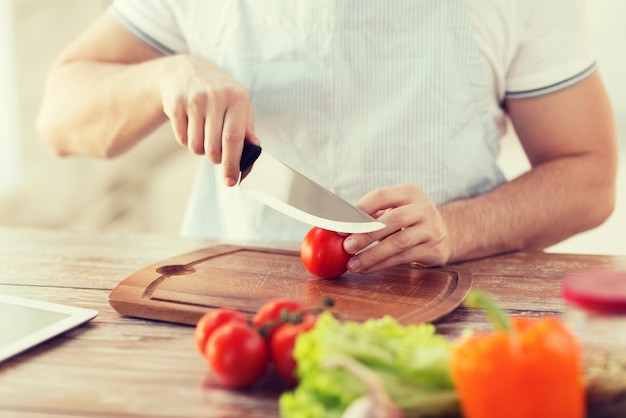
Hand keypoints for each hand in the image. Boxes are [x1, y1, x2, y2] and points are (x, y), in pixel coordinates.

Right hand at [160, 54, 259, 185]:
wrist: (188, 70)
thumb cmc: (221, 94)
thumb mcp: (240, 104)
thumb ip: (247, 129)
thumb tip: (254, 151)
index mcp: (237, 98)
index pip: (234, 139)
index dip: (232, 164)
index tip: (231, 181)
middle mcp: (215, 97)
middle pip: (213, 148)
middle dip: (215, 159)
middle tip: (216, 153)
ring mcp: (193, 99)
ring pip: (196, 146)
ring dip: (201, 149)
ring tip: (204, 134)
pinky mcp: (175, 104)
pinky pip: (182, 139)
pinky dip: (187, 141)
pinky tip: (191, 126)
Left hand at [342, 184, 451, 272]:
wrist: (446, 234)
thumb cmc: (409, 220)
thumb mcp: (396, 209)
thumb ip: (372, 214)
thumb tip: (338, 224)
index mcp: (410, 192)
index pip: (380, 196)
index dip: (359, 210)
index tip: (342, 226)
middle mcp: (423, 208)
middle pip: (392, 220)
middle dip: (367, 234)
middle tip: (347, 246)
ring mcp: (431, 229)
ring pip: (399, 242)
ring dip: (372, 255)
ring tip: (353, 264)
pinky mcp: (433, 249)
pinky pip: (403, 258)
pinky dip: (382, 264)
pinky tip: (366, 268)